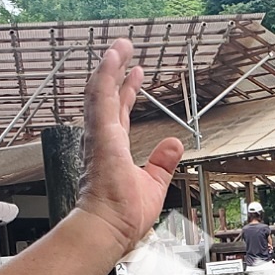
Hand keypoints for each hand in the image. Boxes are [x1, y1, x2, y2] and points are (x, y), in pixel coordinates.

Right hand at [78, 39, 183, 253]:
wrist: (109, 228)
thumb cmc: (124, 217)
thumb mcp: (154, 184)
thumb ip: (162, 162)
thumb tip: (175, 143)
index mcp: (114, 153)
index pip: (119, 115)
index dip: (127, 94)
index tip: (135, 76)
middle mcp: (103, 141)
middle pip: (108, 98)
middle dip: (116, 73)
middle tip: (124, 51)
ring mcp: (99, 136)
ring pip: (101, 92)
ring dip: (110, 66)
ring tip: (120, 45)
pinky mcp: (100, 134)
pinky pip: (101, 97)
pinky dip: (106, 74)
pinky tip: (113, 56)